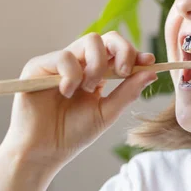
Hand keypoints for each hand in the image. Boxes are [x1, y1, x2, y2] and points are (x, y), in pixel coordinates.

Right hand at [0, 31, 156, 172]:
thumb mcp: (107, 112)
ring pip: (89, 40)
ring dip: (98, 65)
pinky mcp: (38, 66)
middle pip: (106, 38)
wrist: (43, 152)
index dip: (133, 52)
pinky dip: (72, 75)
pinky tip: (66, 93)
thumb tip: (152, 72)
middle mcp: (79, 63)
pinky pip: (64, 57)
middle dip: (122, 50)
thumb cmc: (72, 134)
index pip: (117, 51)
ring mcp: (59, 62)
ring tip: (88, 89)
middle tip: (124, 72)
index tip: (149, 60)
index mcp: (96, 73)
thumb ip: (127, 92)